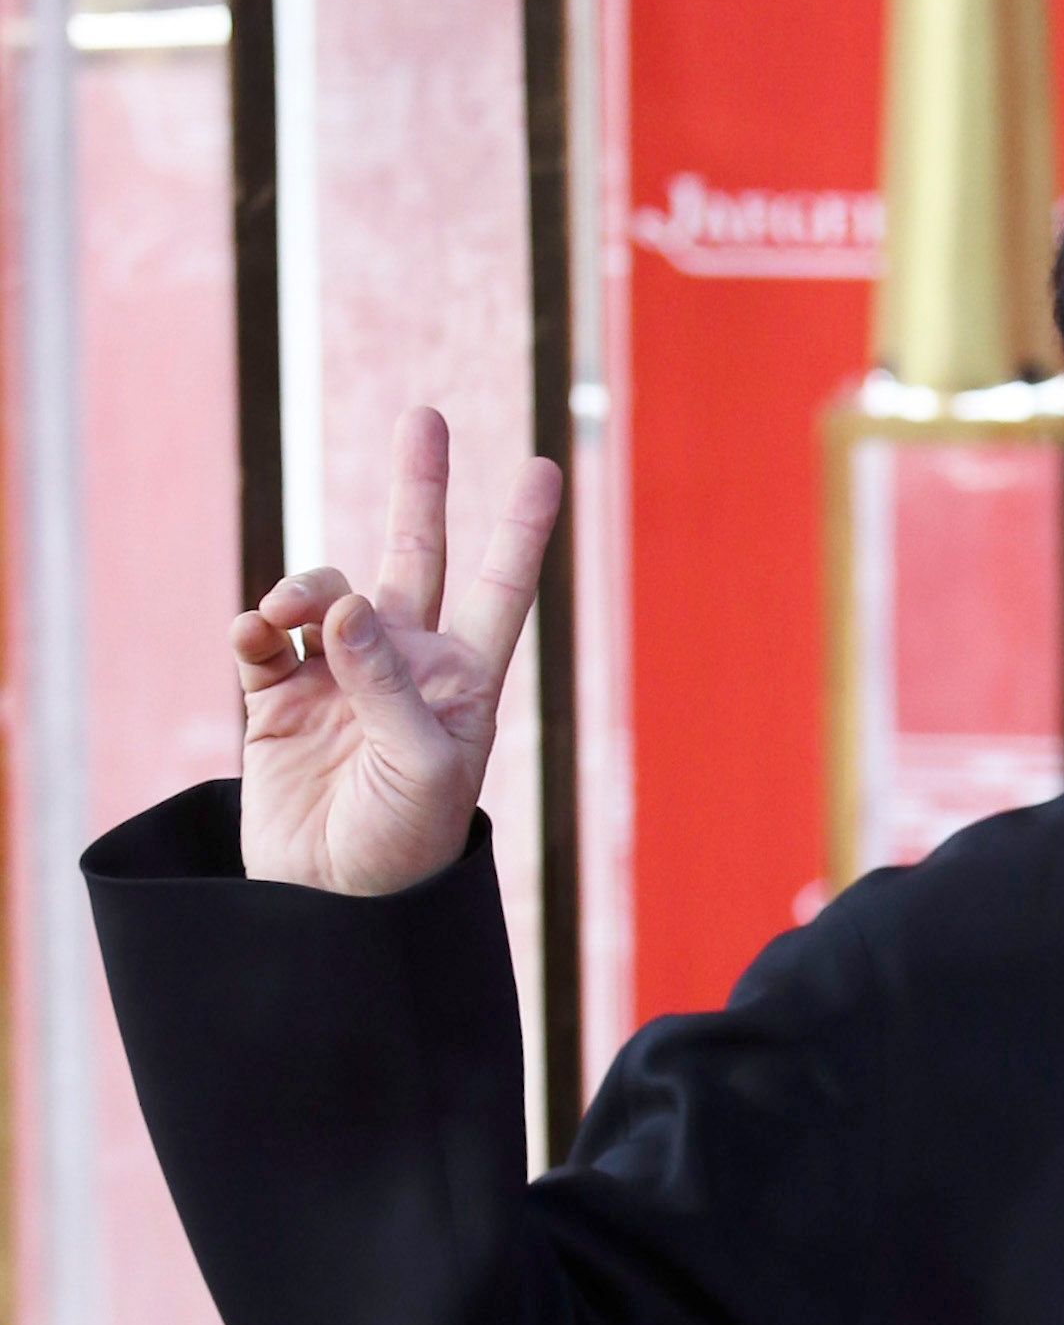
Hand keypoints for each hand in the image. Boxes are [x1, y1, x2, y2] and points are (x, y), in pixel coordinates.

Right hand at [233, 406, 561, 893]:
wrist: (331, 907)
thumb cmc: (402, 849)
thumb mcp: (420, 769)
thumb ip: (386, 681)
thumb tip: (342, 603)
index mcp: (462, 683)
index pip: (498, 591)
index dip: (519, 531)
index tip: (546, 468)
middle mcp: (403, 667)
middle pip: (415, 556)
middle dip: (421, 488)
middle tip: (427, 417)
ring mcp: (338, 676)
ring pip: (325, 590)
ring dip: (306, 585)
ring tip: (288, 613)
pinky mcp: (277, 696)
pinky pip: (263, 634)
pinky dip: (256, 623)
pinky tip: (256, 633)